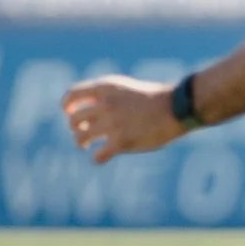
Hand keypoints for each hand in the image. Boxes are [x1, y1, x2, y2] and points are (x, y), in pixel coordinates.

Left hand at [61, 76, 182, 163]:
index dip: (66, 106)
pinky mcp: (121, 142)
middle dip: (76, 128)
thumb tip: (82, 109)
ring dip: (82, 143)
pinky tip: (102, 157)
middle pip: (74, 120)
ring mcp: (112, 123)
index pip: (71, 96)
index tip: (69, 113)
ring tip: (88, 146)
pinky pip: (98, 156)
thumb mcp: (126, 87)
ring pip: (80, 138)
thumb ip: (104, 95)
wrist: (178, 107)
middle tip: (85, 133)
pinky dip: (98, 158)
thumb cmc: (154, 98)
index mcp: (105, 88)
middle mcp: (105, 104)